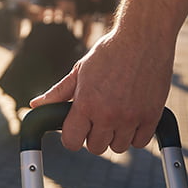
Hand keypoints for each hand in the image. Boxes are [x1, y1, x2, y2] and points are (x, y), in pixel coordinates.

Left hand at [29, 29, 173, 153]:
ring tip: (116, 114)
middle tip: (97, 116)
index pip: (72, 142)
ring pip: (118, 147)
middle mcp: (108, 115)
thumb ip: (58, 92)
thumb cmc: (109, 52)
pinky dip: (135, 134)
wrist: (143, 39)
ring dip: (115, 135)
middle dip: (93, 135)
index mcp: (86, 104)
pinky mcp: (152, 117)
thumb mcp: (80, 71)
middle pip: (95, 148)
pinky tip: (131, 117)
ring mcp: (131, 117)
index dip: (72, 137)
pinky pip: (140, 142)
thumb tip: (36, 105)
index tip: (76, 127)